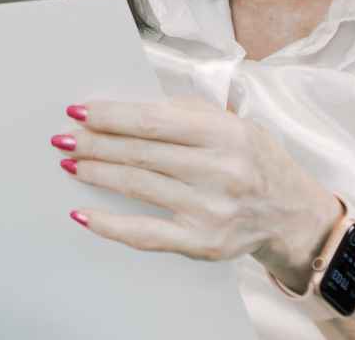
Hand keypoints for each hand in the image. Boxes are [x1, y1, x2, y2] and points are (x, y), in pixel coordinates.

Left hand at [54, 98, 342, 289]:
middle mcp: (220, 171)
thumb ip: (183, 114)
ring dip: (96, 174)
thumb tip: (123, 111)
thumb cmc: (253, 159)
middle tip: (63, 138)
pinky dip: (109, 224)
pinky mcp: (202, 243)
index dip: (110, 116)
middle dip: (94, 144)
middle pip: (140, 154)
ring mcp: (210, 210)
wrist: (292, 213)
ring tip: (69, 164)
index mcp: (225, 133)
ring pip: (137, 187)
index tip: (78, 111)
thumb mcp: (230, 123)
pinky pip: (145, 233)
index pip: (153, 121)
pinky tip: (83, 213)